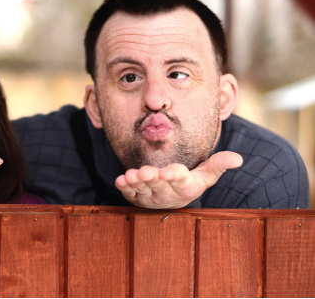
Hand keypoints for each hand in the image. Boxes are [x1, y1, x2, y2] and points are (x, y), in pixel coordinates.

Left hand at [115, 151, 242, 208]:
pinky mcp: (136, 197)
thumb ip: (218, 165)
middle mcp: (167, 194)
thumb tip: (238, 158)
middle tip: (145, 171)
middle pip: (159, 185)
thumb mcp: (206, 175)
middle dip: (152, 178)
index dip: (174, 176)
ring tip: (130, 175)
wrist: (171, 199)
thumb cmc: (189, 182)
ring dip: (136, 183)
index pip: (180, 180)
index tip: (169, 171)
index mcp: (185, 187)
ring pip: (143, 190)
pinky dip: (124, 188)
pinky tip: (120, 181)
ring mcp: (150, 197)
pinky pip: (129, 194)